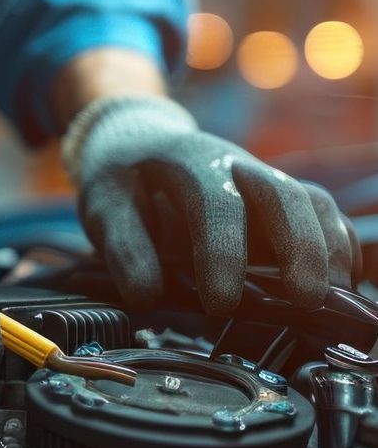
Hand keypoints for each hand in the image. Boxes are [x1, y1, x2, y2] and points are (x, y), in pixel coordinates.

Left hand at [62, 95, 354, 313]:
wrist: (141, 142)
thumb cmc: (124, 178)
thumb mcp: (104, 205)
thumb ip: (124, 248)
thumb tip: (146, 296)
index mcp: (191, 162)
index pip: (216, 204)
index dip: (223, 254)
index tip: (220, 305)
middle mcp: (238, 166)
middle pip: (284, 196)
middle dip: (300, 248)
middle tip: (304, 299)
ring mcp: (266, 180)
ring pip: (313, 204)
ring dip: (328, 251)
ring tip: (331, 300)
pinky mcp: (282, 200)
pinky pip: (323, 217)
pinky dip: (339, 248)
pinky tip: (343, 285)